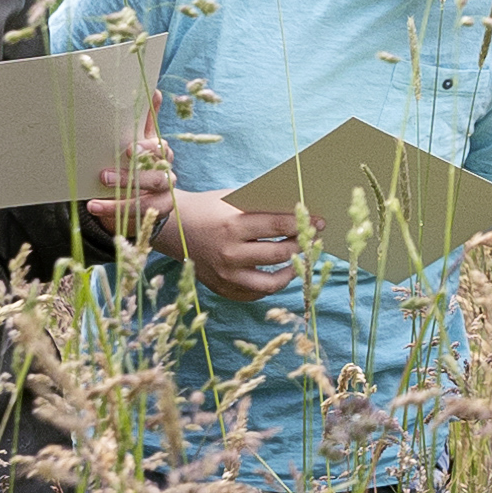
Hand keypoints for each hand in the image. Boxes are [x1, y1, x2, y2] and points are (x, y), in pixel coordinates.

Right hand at [87, 156, 306, 301]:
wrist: (172, 228)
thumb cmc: (208, 208)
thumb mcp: (233, 199)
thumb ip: (262, 207)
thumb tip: (300, 210)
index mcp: (232, 226)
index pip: (280, 226)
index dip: (304, 223)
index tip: (320, 221)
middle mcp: (230, 253)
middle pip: (281, 253)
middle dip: (303, 244)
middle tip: (315, 239)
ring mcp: (226, 275)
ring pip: (272, 282)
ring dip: (292, 270)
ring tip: (301, 259)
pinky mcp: (223, 289)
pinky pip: (256, 293)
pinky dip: (271, 284)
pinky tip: (280, 272)